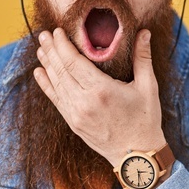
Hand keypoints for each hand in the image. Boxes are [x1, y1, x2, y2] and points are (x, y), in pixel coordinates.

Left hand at [32, 27, 165, 166]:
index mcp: (101, 90)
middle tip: (43, 35)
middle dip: (51, 51)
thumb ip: (143, 58)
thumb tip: (143, 32)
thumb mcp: (148, 87)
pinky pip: (55, 100)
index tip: (57, 32)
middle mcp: (84, 102)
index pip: (74, 62)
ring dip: (47, 65)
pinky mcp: (73, 123)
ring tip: (41, 49)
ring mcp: (76, 114)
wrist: (136, 156)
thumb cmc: (145, 120)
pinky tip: (39, 72)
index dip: (63, 45)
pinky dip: (46, 85)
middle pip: (61, 70)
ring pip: (56, 84)